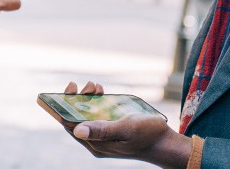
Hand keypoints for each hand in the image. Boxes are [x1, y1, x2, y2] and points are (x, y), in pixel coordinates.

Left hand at [63, 81, 190, 168]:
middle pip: (76, 119)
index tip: (68, 89)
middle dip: (76, 100)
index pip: (70, 125)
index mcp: (96, 144)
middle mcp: (96, 142)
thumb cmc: (148, 135)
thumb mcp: (126, 129)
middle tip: (83, 85)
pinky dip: (96, 103)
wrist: (165, 143)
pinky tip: (101, 92)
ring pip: (87, 116)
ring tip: (95, 86)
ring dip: (87, 99)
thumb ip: (103, 130)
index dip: (64, 108)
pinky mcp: (111, 130)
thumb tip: (77, 129)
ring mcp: (103, 136)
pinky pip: (97, 115)